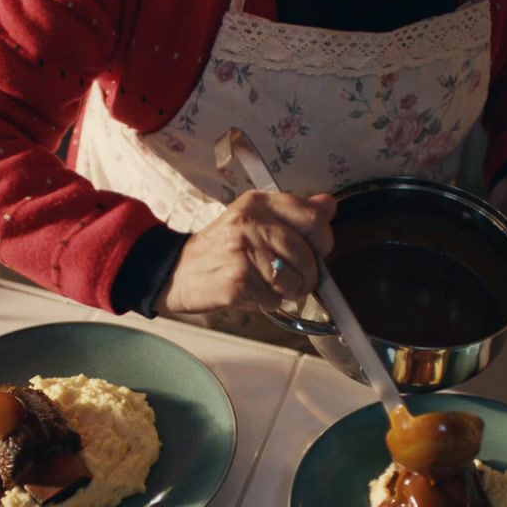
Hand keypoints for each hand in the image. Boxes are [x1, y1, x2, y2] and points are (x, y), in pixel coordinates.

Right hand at [156, 190, 335, 313]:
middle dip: (306, 276)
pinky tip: (250, 292)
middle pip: (307, 255)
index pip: (313, 218)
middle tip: (289, 279)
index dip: (322, 241)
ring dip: (286, 292)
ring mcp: (244, 250)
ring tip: (266, 285)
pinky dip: (267, 303)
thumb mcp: (255, 222)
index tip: (313, 251)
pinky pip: (274, 299)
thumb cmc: (221, 250)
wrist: (177, 272)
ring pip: (294, 281)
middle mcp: (251, 222)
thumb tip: (329, 204)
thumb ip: (295, 214)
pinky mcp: (238, 279)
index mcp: (258, 203)